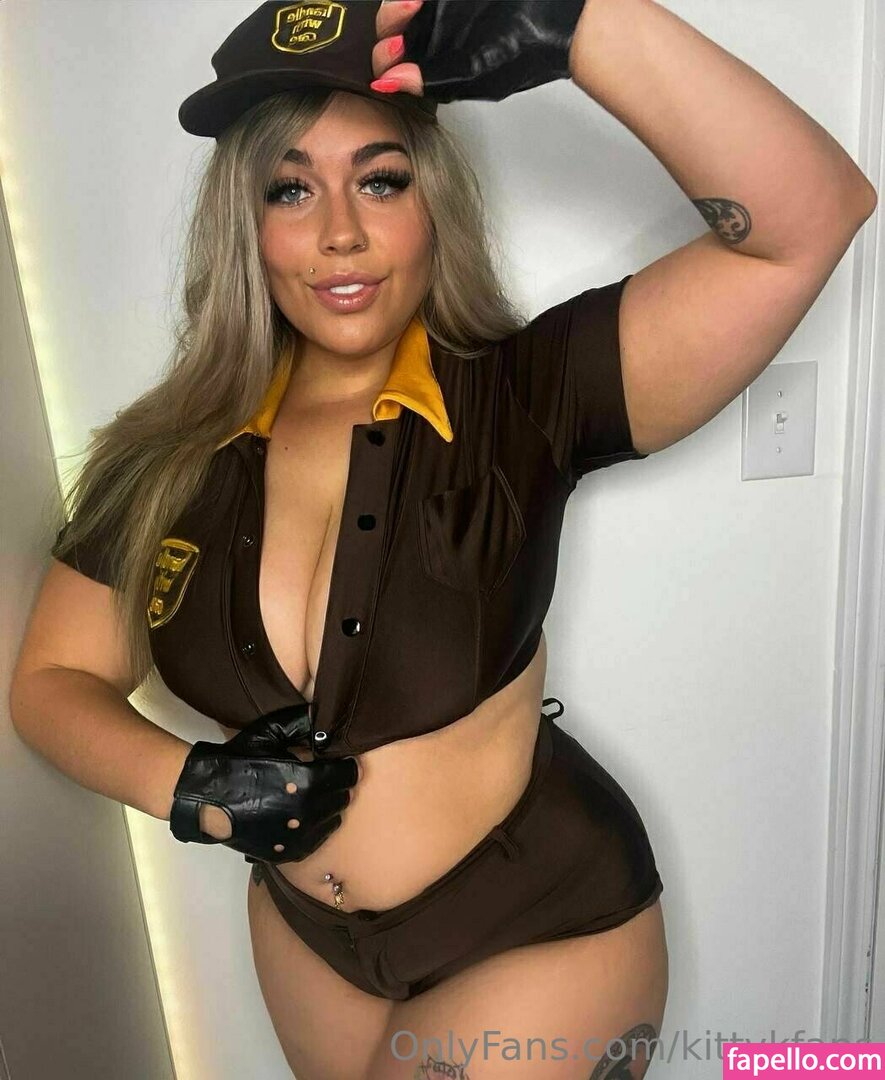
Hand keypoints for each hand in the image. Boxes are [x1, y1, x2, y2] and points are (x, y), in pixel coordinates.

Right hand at [169, 703, 359, 863]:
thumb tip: (323, 717)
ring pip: (334, 820)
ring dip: (328, 807)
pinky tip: (303, 815)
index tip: (336, 761)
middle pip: (343, 798)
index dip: (345, 765)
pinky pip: (317, 840)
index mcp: (308, 780)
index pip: (348, 775)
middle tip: (323, 777)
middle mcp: (308, 812)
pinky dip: (316, 828)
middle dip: (337, 785)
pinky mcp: (288, 852)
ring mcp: (298, 836)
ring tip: (311, 795)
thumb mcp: (269, 733)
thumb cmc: (239, 761)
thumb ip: (301, 724)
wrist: (207, 797)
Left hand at [371, 0, 586, 105]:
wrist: (555, 15)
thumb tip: (387, 83)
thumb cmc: (523, 51)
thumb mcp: (473, 72)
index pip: (391, 65)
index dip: (385, 57)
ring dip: (397, 3)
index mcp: (432, 65)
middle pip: (388, 29)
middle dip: (389, 22)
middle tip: (408, 11)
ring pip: (397, 4)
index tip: (398, 47)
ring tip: (415, 0)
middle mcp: (431, 37)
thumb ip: (430, 79)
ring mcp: (438, 10)